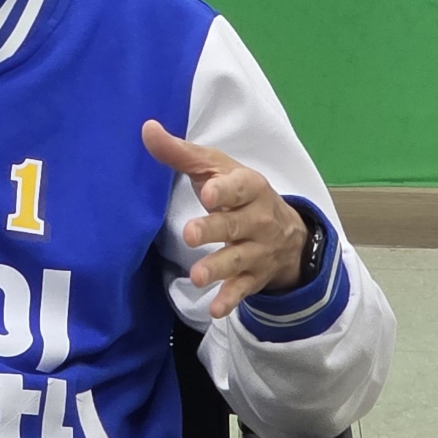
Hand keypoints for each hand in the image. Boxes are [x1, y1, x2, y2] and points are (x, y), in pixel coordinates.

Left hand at [142, 119, 312, 316]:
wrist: (289, 234)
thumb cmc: (239, 193)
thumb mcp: (217, 169)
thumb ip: (182, 153)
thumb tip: (147, 128)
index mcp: (250, 188)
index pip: (240, 187)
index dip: (225, 190)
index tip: (208, 193)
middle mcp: (258, 220)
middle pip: (235, 225)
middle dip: (214, 230)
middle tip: (190, 234)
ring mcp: (258, 251)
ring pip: (238, 259)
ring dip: (218, 267)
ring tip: (197, 276)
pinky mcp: (254, 277)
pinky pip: (243, 289)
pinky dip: (230, 299)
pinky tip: (214, 309)